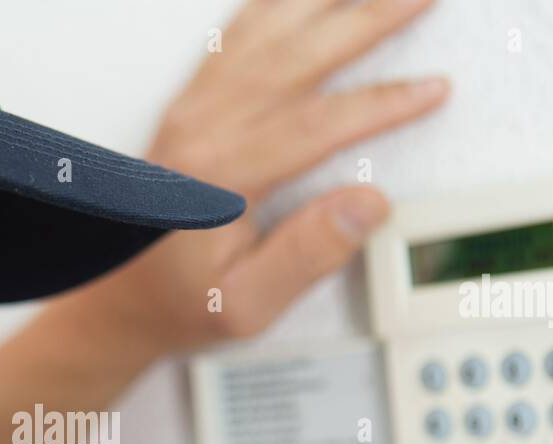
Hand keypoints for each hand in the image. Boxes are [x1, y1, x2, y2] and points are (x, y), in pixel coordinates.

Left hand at [82, 0, 447, 353]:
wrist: (118, 299)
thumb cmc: (178, 303)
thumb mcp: (246, 304)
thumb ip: (307, 256)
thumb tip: (368, 205)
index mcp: (217, 177)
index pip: (317, 124)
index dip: (383, 103)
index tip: (434, 89)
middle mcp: (199, 129)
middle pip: (295, 55)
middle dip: (368, 17)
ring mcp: (190, 110)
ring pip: (264, 29)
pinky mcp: (189, 105)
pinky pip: (235, 35)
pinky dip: (272, 4)